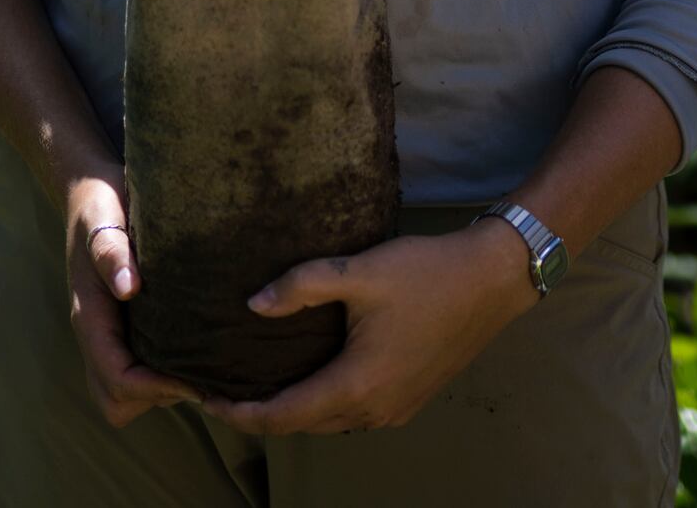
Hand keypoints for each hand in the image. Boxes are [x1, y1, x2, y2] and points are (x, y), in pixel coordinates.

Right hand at [63, 165, 202, 426]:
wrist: (89, 191)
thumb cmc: (100, 204)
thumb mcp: (104, 220)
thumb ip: (111, 252)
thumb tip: (129, 287)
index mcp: (91, 317)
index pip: (118, 378)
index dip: (156, 387)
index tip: (197, 376)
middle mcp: (98, 334)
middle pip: (115, 401)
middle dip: (154, 398)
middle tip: (199, 376)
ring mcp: (109, 335)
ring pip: (125, 395)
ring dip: (160, 391)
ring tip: (203, 367)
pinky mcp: (123, 330)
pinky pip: (136, 373)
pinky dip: (161, 377)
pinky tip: (197, 350)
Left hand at [201, 223, 538, 435]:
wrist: (493, 280)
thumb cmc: (426, 273)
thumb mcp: (359, 271)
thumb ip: (302, 286)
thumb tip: (253, 305)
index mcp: (356, 384)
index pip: (281, 416)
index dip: (237, 413)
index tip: (203, 399)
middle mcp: (374, 410)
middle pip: (301, 426)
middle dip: (258, 414)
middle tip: (220, 390)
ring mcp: (395, 409)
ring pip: (328, 423)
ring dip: (291, 412)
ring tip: (258, 384)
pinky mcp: (410, 399)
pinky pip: (352, 415)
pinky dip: (322, 405)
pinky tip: (310, 376)